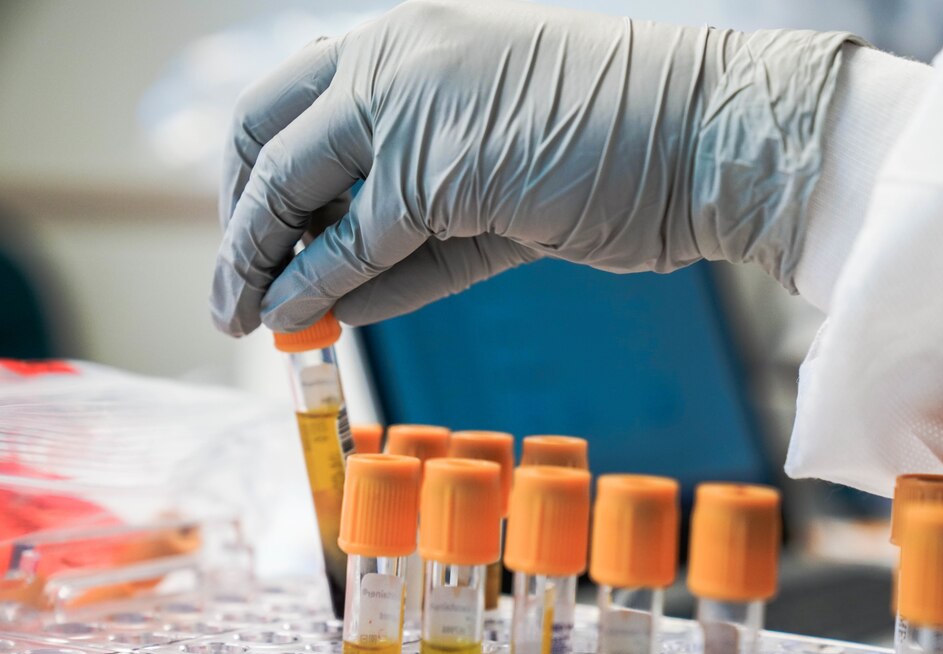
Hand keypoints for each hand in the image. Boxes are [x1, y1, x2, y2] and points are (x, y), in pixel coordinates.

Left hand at [211, 0, 856, 334]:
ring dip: (255, 260)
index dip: (259, 172)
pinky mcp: (433, 169)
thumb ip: (409, 222)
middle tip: (232, 281)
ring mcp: (409, 105)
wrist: (708, 139)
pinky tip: (293, 318)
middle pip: (264, 133)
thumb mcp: (492, 172)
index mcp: (410, 44)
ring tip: (241, 315)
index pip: (295, 104)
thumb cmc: (623, 149)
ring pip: (290, 185)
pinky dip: (312, 285)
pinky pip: (349, 242)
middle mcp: (395, 59)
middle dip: (238, 216)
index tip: (254, 234)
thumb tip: (331, 285)